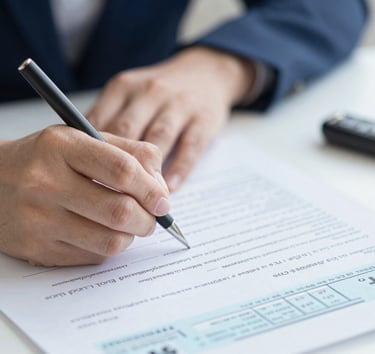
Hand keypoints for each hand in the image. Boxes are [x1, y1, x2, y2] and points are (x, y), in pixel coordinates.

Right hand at [0, 127, 168, 265]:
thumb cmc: (46, 159)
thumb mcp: (83, 139)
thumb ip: (129, 153)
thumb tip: (161, 185)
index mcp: (61, 147)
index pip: (122, 170)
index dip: (152, 188)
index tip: (163, 200)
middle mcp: (45, 183)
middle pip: (120, 211)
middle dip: (149, 219)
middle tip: (153, 216)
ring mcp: (39, 220)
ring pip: (110, 241)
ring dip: (132, 236)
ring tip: (130, 224)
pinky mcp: (37, 249)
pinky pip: (93, 257)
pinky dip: (109, 246)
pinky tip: (103, 231)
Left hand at [87, 47, 253, 190]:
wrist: (205, 73)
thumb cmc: (158, 94)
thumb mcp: (129, 95)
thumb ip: (107, 121)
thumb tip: (85, 159)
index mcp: (123, 88)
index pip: (99, 122)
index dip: (89, 153)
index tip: (85, 180)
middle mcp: (150, 93)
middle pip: (127, 131)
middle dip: (117, 166)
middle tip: (109, 196)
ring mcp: (179, 105)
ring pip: (158, 139)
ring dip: (149, 171)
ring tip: (141, 199)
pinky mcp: (204, 120)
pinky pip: (190, 148)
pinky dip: (179, 169)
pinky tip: (170, 188)